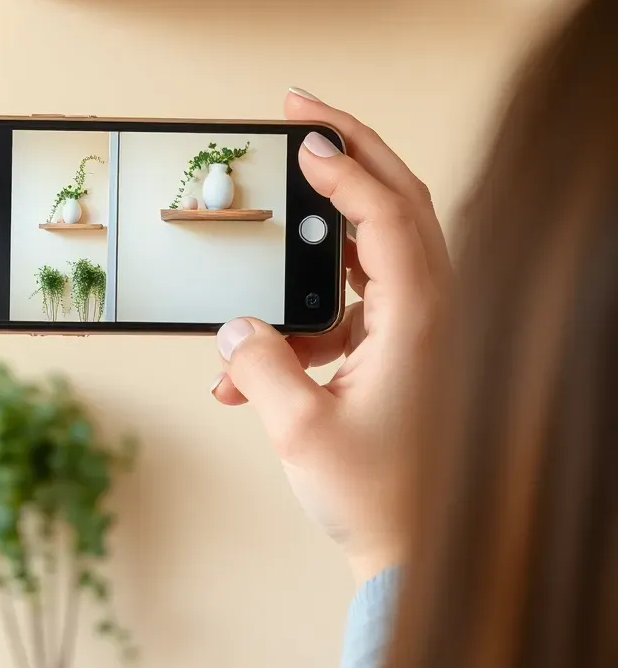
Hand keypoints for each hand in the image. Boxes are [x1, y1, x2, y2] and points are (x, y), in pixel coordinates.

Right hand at [211, 89, 448, 582]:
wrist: (420, 552)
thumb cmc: (382, 499)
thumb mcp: (303, 432)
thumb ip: (261, 367)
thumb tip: (233, 328)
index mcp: (422, 320)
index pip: (386, 214)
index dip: (343, 167)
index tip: (302, 137)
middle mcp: (434, 310)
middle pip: (399, 200)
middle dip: (350, 150)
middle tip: (301, 115)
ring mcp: (424, 325)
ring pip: (380, 242)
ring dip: (328, 225)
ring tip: (282, 208)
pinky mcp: (407, 345)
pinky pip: (359, 297)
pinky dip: (313, 305)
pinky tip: (264, 349)